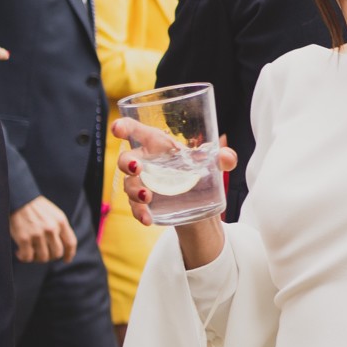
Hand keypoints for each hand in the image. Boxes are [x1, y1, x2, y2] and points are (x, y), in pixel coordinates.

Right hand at [9, 195, 75, 263]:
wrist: (17, 198)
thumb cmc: (35, 206)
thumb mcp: (53, 213)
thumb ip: (59, 227)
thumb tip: (63, 245)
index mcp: (61, 221)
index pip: (71, 243)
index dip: (69, 254)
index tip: (66, 259)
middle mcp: (51, 229)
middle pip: (57, 253)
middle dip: (50, 256)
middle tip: (41, 254)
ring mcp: (38, 234)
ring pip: (43, 258)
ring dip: (36, 258)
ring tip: (30, 252)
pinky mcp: (24, 238)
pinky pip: (28, 257)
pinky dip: (24, 257)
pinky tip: (19, 252)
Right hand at [111, 117, 236, 227]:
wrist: (200, 201)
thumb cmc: (200, 170)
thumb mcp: (214, 163)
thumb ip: (223, 158)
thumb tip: (228, 158)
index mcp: (158, 144)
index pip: (137, 131)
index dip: (124, 126)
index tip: (118, 129)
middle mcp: (146, 162)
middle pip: (126, 159)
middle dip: (126, 162)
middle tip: (137, 168)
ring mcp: (143, 183)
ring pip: (128, 185)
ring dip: (134, 191)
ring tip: (147, 198)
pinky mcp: (144, 202)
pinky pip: (135, 207)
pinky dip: (139, 212)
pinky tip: (147, 219)